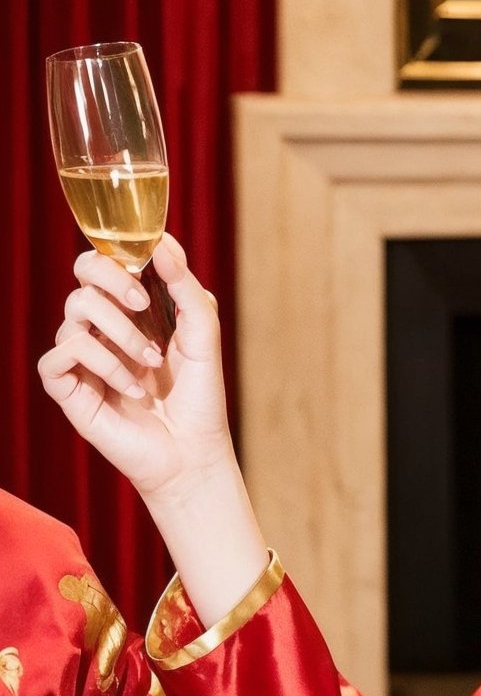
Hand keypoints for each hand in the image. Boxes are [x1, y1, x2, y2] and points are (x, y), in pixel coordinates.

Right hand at [37, 233, 234, 504]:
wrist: (194, 452)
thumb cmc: (199, 395)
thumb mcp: (203, 332)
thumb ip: (186, 286)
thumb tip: (164, 243)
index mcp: (132, 309)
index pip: (107, 261)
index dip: (121, 254)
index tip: (150, 266)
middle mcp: (103, 327)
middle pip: (82, 274)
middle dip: (113, 278)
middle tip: (143, 304)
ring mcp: (83, 357)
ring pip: (76, 311)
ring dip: (121, 334)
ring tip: (151, 363)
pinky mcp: (68, 388)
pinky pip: (62, 354)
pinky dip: (102, 364)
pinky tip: (131, 388)